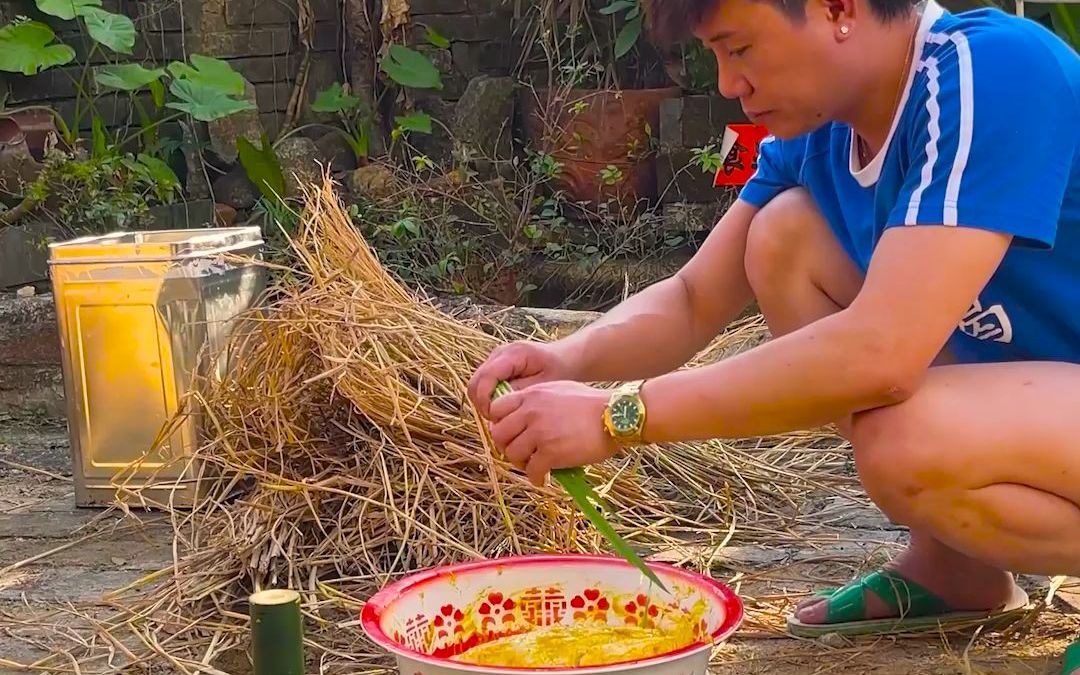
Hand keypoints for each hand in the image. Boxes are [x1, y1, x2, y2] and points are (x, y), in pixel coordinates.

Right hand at [468, 341, 575, 417]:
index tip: (494, 418)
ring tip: (501, 416)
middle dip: (482, 404)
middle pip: (475, 382)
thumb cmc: (560, 371)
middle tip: (497, 421)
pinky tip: (503, 409)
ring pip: (475, 384)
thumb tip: (497, 406)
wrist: (566, 359)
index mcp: (513, 354)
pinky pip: (483, 385)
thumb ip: (520, 393)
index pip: (486, 377)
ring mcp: (495, 358)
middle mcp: (500, 353)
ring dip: (483, 403)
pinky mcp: (495, 366)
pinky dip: (488, 399)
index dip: (485, 400)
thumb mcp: (544, 385)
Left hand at [487, 381, 617, 486]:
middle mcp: (530, 412)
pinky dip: (536, 477)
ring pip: (512, 454)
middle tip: (521, 452)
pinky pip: (531, 470)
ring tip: (533, 465)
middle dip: (508, 445)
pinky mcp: (550, 452)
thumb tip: (523, 416)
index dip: (502, 423)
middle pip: (499, 434)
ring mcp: (539, 432)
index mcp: (531, 395)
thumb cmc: (592, 404)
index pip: (497, 409)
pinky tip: (543, 478)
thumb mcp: (558, 390)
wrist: (615, 416)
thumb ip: (537, 401)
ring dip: (521, 463)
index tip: (512, 432)